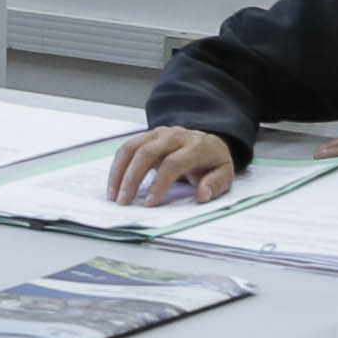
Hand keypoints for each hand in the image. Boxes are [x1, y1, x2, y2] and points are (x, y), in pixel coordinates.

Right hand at [106, 127, 235, 205]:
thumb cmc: (212, 162)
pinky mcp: (147, 136)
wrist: (207, 142)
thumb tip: (202, 194)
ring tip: (114, 196)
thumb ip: (215, 185)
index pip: (173, 163)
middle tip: (124, 201)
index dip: (160, 183)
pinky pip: (127, 148)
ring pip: (132, 148)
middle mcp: (175, 136)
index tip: (150, 203)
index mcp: (196, 146)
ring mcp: (159, 133)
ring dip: (119, 172)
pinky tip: (114, 184)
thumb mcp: (224, 174)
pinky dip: (117, 166)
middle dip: (133, 178)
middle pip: (147, 152)